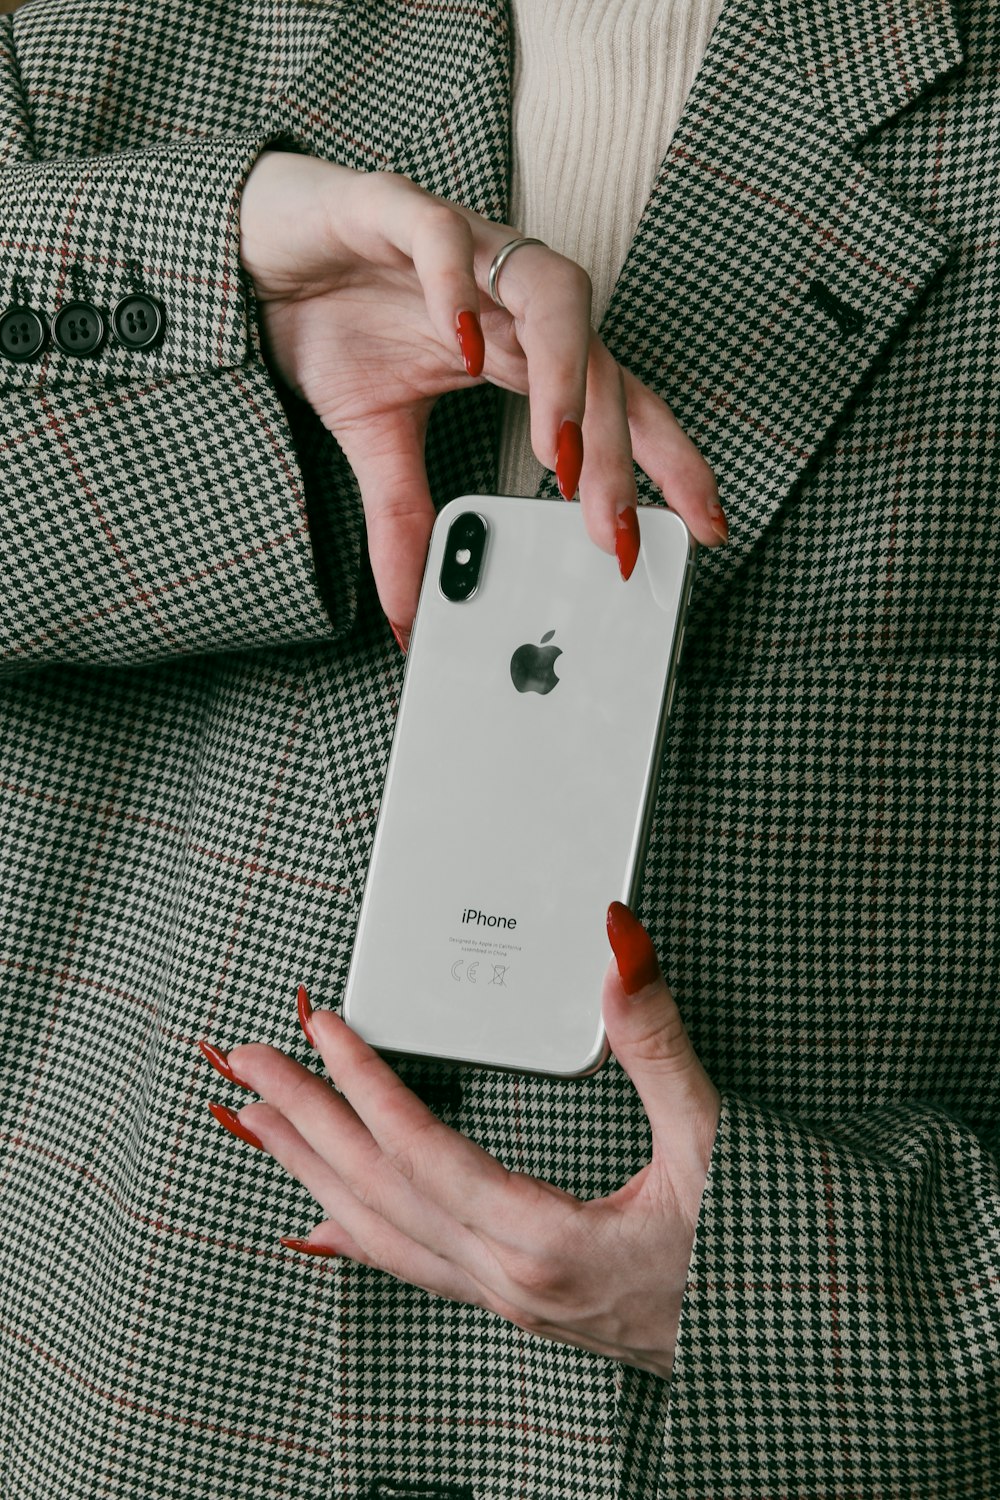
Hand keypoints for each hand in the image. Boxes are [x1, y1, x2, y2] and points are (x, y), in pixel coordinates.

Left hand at [204, 904, 720, 1379]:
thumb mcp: (715, 1140)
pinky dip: (354, 1235)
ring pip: (382, 1237)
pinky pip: (413, 1270)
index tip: (318, 1028)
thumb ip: (656, 1041)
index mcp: (545, 1243)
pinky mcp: (523, 1306)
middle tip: (245, 1066)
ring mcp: (510, 1303)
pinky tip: (321, 1223)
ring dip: (313, 1171)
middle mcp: (511, 1282)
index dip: (359, 1083)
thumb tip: (615, 949)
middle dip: (302, 1123)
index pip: (419, 1151)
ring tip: (259, 1124)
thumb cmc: (758, 1254)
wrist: (791, 1344)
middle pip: (376, 1194)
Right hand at [239, 152, 726, 640]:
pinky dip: (457, 289)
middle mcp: (509, 299)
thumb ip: (402, 518)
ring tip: (556, 450)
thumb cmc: (338, 324)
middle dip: (619, 451)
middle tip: (618, 528)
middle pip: (601, 365)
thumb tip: (405, 617)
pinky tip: (459, 346)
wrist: (260, 250)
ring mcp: (465, 250)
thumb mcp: (374, 438)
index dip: (664, 463)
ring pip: (555, 293)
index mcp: (518, 350)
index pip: (613, 405)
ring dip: (566, 371)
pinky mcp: (397, 212)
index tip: (702, 528)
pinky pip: (445, 239)